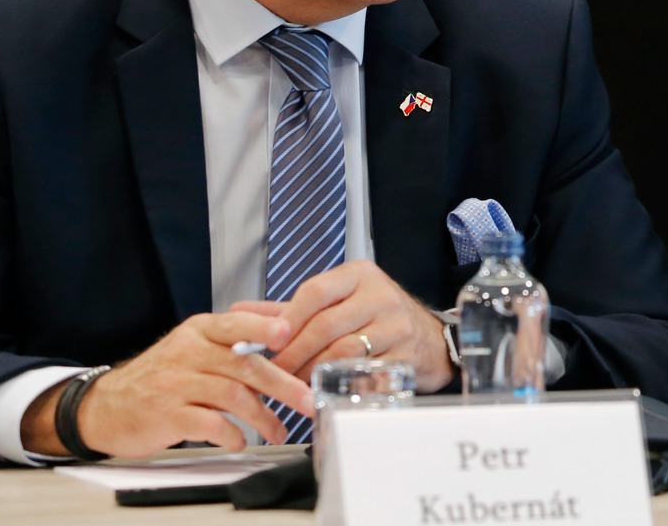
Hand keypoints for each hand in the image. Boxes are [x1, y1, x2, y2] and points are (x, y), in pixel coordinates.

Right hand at [23, 309, 313, 457]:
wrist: (107, 405)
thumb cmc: (163, 374)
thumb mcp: (195, 342)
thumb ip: (237, 331)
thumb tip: (286, 317)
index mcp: (200, 330)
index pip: (236, 321)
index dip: (264, 326)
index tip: (290, 332)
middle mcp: (189, 352)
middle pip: (243, 365)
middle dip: (282, 384)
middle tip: (307, 400)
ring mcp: (176, 383)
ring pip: (231, 396)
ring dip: (262, 417)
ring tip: (279, 431)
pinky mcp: (167, 415)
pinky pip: (208, 424)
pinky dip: (231, 435)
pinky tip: (241, 441)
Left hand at [241, 261, 452, 390]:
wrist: (429, 341)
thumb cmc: (374, 319)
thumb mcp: (337, 304)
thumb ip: (287, 309)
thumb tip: (237, 312)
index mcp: (359, 275)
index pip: (315, 291)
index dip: (287, 319)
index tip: (266, 342)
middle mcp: (380, 295)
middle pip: (325, 325)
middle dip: (293, 353)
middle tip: (273, 374)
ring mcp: (396, 325)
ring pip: (342, 352)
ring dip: (312, 372)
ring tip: (294, 385)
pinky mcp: (405, 355)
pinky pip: (363, 373)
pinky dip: (339, 384)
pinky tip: (323, 391)